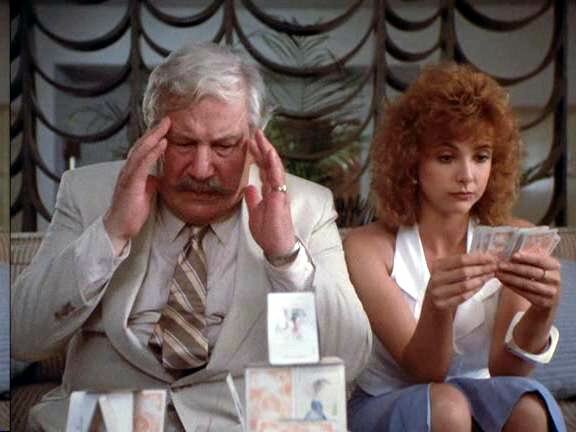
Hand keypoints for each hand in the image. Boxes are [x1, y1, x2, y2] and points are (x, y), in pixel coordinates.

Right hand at [103, 117, 169, 253]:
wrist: (119, 227)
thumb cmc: (132, 211)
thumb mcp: (147, 192)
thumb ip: (152, 180)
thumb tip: (161, 175)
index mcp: (133, 171)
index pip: (143, 149)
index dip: (154, 137)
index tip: (166, 126)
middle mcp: (128, 169)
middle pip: (141, 145)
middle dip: (155, 130)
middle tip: (167, 119)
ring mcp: (128, 175)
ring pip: (140, 150)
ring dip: (154, 136)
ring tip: (166, 126)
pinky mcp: (130, 184)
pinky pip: (142, 164)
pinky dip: (152, 152)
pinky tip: (162, 144)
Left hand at [244, 129, 295, 256]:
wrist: (277, 247)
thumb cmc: (269, 233)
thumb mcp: (255, 214)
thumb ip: (253, 200)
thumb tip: (249, 187)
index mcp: (270, 192)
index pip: (263, 169)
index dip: (257, 155)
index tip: (250, 142)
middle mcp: (276, 189)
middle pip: (269, 164)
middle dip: (262, 147)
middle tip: (255, 132)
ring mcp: (279, 192)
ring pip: (275, 167)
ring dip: (268, 151)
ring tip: (261, 137)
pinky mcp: (280, 198)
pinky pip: (278, 178)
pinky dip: (274, 164)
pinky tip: (270, 153)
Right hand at [425, 253, 496, 310]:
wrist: (432, 303)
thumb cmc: (445, 284)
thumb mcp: (448, 270)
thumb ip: (464, 263)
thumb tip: (487, 256)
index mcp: (438, 265)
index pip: (461, 259)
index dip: (478, 258)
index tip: (492, 258)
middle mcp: (436, 278)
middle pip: (464, 271)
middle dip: (482, 269)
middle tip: (495, 267)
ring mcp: (438, 292)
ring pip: (464, 285)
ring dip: (480, 280)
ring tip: (490, 276)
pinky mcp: (442, 304)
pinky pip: (463, 297)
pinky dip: (474, 291)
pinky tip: (481, 286)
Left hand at [496, 253, 560, 309]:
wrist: (548, 298)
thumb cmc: (539, 277)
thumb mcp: (539, 265)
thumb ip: (530, 257)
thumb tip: (514, 249)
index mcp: (554, 266)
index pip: (541, 260)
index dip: (527, 258)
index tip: (513, 255)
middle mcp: (555, 279)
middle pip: (532, 272)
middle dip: (514, 268)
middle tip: (500, 265)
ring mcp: (550, 292)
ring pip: (527, 284)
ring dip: (510, 278)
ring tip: (498, 273)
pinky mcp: (543, 302)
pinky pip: (525, 294)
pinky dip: (512, 287)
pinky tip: (503, 281)